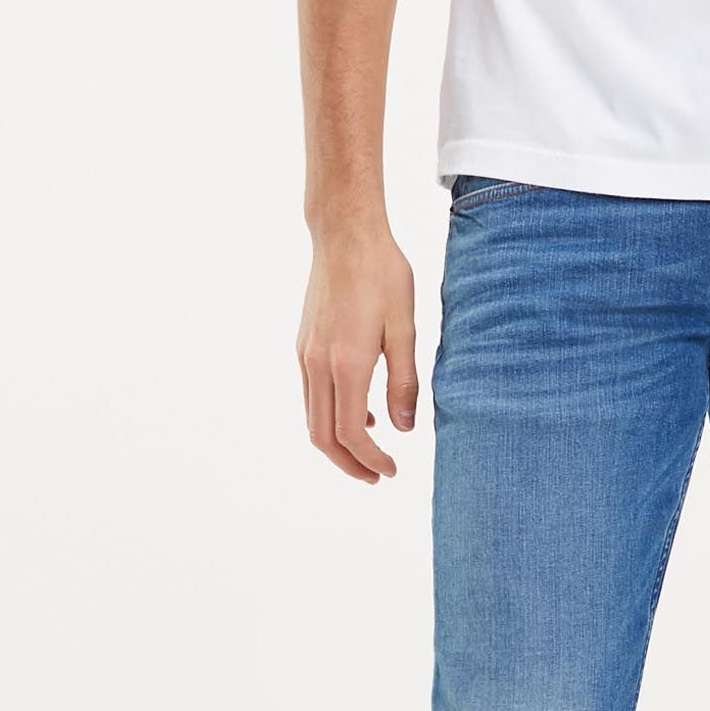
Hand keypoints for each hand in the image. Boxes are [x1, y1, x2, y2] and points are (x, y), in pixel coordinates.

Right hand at [298, 224, 418, 482]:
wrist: (344, 234)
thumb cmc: (382, 273)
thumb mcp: (405, 327)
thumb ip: (404, 382)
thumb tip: (404, 428)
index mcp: (347, 363)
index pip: (351, 432)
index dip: (371, 459)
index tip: (392, 471)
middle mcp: (318, 364)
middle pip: (322, 436)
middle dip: (348, 464)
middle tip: (376, 477)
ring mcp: (306, 354)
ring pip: (312, 418)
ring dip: (338, 443)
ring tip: (369, 453)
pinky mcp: (303, 344)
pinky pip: (312, 395)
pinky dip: (331, 416)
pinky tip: (361, 410)